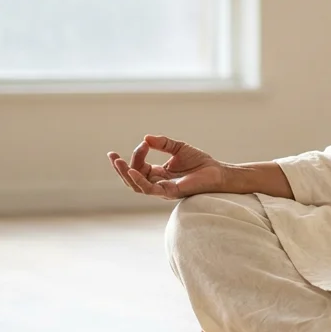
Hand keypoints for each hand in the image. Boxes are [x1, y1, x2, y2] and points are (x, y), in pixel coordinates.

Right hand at [107, 135, 227, 199]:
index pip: (139, 167)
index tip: (145, 143)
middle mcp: (158, 183)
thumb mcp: (178, 148)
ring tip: (117, 162)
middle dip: (119, 168)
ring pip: (136, 186)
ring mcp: (162, 189)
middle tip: (112, 156)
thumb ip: (163, 143)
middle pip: (132, 179)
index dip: (137, 154)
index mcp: (158, 174)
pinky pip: (149, 189)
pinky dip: (139, 180)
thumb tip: (145, 138)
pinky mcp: (170, 192)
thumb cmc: (200, 163)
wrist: (218, 172)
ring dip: (125, 174)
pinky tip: (132, 170)